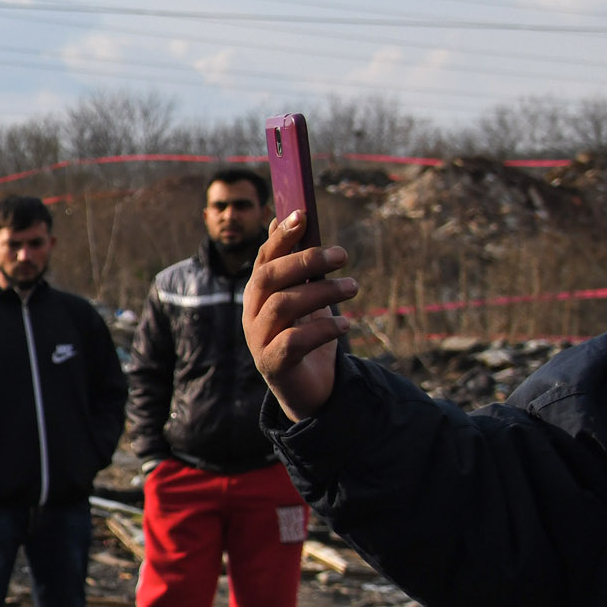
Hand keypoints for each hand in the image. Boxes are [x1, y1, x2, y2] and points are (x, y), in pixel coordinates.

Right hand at [245, 208, 357, 421]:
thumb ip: (299, 266)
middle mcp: (252, 314)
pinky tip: (345, 324)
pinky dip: (322, 329)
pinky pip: (294, 341)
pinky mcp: (273, 365)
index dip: (280, 236)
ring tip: (353, 286)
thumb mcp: (306, 298)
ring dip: (321, 292)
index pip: (264, 260)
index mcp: (258, 295)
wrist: (311, 390)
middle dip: (304, 260)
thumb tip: (288, 218)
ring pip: (283, 305)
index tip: (303, 215)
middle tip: (341, 254)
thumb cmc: (309, 337)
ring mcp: (258, 340)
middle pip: (269, 278)